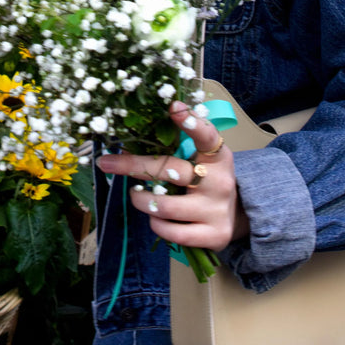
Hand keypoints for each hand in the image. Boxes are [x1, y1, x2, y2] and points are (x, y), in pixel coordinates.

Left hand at [96, 101, 249, 250]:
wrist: (237, 216)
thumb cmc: (207, 179)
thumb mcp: (201, 158)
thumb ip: (176, 148)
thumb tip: (129, 142)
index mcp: (217, 156)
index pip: (206, 135)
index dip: (191, 121)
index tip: (172, 108)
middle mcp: (219, 181)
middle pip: (169, 169)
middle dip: (133, 165)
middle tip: (107, 163)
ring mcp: (215, 210)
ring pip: (165, 205)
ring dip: (141, 199)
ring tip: (136, 195)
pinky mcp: (212, 236)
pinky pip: (172, 232)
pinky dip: (156, 224)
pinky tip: (155, 217)